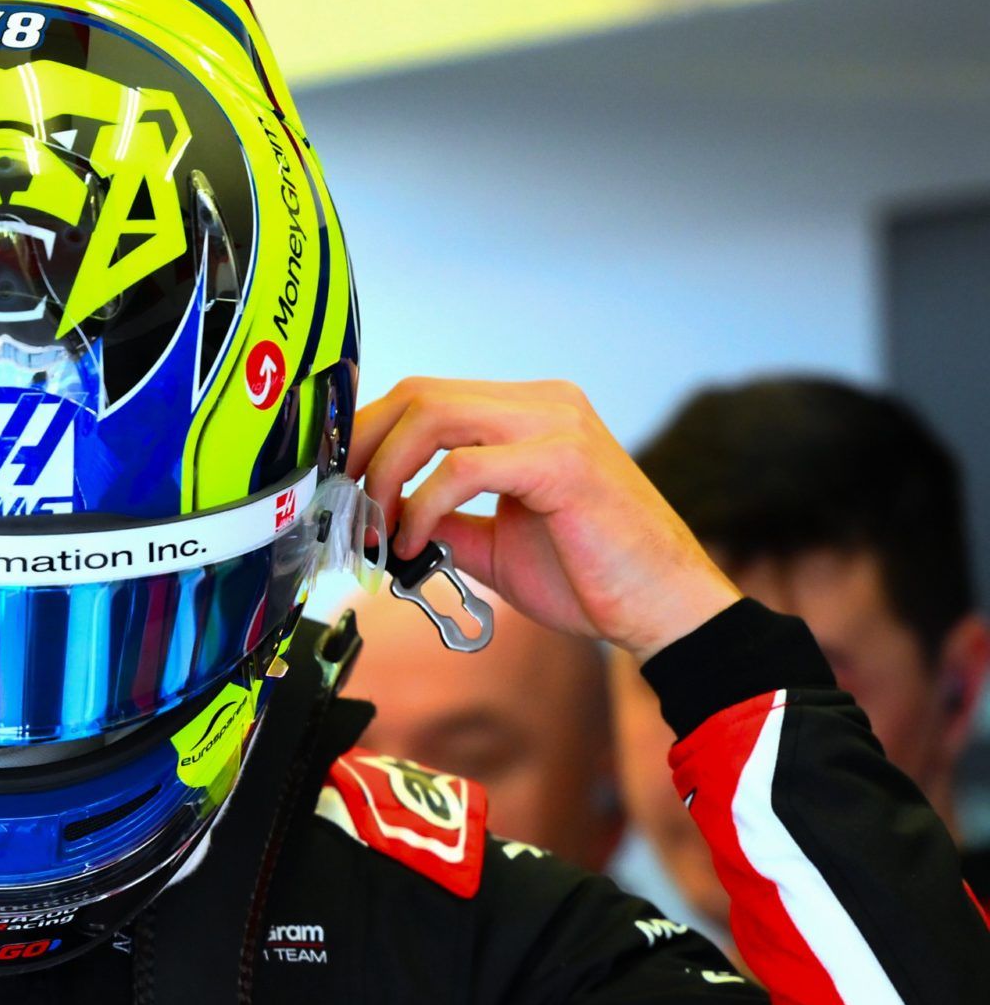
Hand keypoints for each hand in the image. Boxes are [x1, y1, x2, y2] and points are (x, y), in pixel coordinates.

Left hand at [349, 377, 738, 659]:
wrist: (662, 610)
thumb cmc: (592, 577)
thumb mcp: (496, 544)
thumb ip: (446, 521)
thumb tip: (386, 524)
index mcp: (530, 413)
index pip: (426, 396)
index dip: (371, 436)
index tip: (342, 488)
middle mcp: (544, 403)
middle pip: (419, 393)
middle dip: (364, 449)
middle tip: (346, 508)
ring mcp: (557, 425)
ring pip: (434, 415)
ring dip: (387, 474)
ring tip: (379, 528)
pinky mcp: (564, 462)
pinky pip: (463, 467)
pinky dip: (422, 504)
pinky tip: (414, 542)